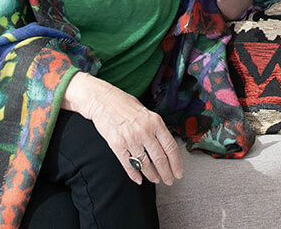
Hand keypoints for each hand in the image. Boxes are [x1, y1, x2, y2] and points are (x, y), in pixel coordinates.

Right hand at [63, 72, 183, 185]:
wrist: (102, 100)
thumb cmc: (124, 104)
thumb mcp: (146, 112)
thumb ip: (156, 128)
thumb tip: (165, 146)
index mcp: (155, 122)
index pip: (170, 147)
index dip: (176, 163)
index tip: (178, 172)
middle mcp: (144, 131)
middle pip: (160, 159)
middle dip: (166, 173)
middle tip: (169, 180)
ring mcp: (130, 139)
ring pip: (145, 164)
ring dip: (152, 175)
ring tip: (156, 179)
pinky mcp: (117, 145)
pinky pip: (128, 164)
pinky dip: (134, 174)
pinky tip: (139, 179)